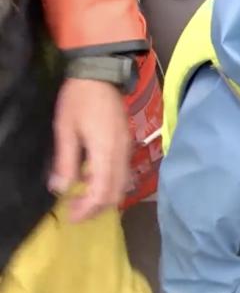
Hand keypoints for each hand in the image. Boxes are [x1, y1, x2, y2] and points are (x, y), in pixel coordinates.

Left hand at [49, 78, 130, 221]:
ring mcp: (126, 151)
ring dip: (103, 197)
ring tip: (82, 199)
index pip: (102, 192)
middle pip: (115, 193)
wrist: (101, 76)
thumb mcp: (65, 130)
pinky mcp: (126, 146)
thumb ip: (65, 161)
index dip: (87, 209)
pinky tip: (90, 179)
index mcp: (105, 153)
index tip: (71, 216)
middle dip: (96, 208)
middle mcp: (121, 156)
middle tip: (75, 211)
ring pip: (121, 185)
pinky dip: (107, 184)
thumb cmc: (79, 100)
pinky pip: (121, 174)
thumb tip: (60, 189)